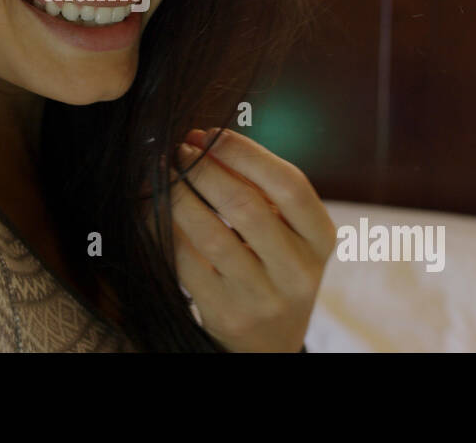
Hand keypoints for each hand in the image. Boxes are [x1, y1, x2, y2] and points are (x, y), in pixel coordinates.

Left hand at [158, 128, 335, 351]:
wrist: (269, 341)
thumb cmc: (274, 266)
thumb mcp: (287, 231)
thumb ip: (257, 187)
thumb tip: (203, 139)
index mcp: (321, 238)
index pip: (289, 184)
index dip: (245, 153)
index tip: (211, 134)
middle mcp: (298, 269)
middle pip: (246, 206)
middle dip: (205, 170)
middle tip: (180, 151)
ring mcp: (262, 295)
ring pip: (211, 235)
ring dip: (179, 196)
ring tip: (162, 174)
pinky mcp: (226, 312)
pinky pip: (185, 262)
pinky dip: (164, 229)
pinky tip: (154, 209)